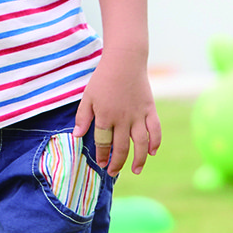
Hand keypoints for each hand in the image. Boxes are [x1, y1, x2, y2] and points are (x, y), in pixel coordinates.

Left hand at [74, 52, 161, 175]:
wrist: (125, 61)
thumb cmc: (103, 78)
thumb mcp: (88, 96)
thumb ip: (83, 117)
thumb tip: (77, 136)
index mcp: (105, 116)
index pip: (103, 143)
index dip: (101, 155)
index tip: (100, 164)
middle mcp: (122, 119)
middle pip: (121, 147)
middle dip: (116, 163)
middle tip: (113, 172)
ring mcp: (138, 115)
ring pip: (140, 143)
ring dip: (139, 159)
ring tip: (135, 170)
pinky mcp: (149, 109)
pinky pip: (155, 129)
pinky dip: (155, 142)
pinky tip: (152, 152)